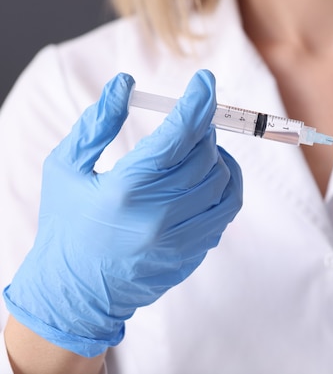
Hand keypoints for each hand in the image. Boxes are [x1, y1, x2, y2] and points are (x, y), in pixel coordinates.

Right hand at [3, 70, 242, 356]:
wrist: (75, 293)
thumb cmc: (66, 225)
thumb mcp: (65, 169)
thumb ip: (97, 124)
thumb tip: (125, 84)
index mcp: (125, 190)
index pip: (177, 135)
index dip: (197, 102)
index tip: (205, 81)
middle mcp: (158, 216)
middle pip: (205, 157)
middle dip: (204, 128)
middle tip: (194, 119)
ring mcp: (180, 239)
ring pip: (223, 182)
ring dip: (217, 156)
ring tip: (200, 147)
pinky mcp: (193, 254)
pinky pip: (225, 211)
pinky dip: (224, 186)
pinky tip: (206, 178)